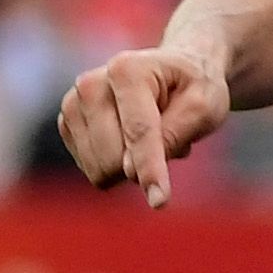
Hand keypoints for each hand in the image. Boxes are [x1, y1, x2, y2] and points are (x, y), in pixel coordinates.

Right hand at [57, 46, 229, 208]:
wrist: (173, 73)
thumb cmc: (193, 88)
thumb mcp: (204, 107)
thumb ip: (173, 136)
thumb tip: (129, 171)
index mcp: (126, 71)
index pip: (139, 132)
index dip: (150, 169)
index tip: (160, 202)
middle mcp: (91, 85)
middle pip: (114, 157)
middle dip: (145, 164)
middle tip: (171, 140)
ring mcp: (73, 105)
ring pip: (99, 169)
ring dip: (133, 166)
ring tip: (152, 136)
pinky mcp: (67, 125)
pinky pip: (92, 170)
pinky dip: (118, 166)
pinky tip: (130, 141)